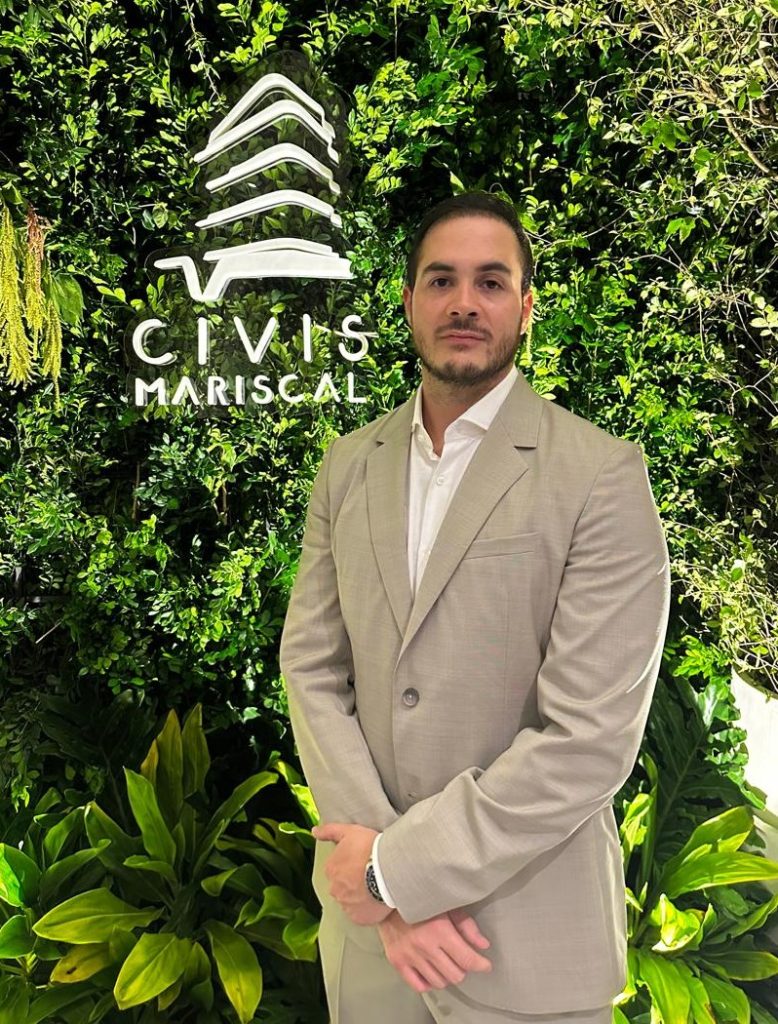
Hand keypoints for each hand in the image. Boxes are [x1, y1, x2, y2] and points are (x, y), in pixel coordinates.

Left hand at [312, 822, 391, 925]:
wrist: (388, 869)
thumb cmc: (369, 849)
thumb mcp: (349, 832)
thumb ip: (329, 831)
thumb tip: (314, 831)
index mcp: (330, 869)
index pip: (336, 869)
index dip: (350, 864)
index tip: (362, 861)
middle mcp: (335, 889)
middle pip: (343, 886)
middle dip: (353, 882)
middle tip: (370, 874)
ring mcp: (346, 905)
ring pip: (351, 901)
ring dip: (360, 896)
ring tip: (377, 886)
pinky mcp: (359, 918)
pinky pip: (361, 914)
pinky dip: (367, 909)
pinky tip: (378, 899)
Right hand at [376, 907, 491, 992]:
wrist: (386, 898)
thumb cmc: (420, 899)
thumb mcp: (447, 905)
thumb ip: (466, 925)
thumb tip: (483, 945)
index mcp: (439, 930)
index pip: (467, 959)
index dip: (480, 964)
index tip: (485, 964)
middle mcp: (425, 947)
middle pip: (455, 975)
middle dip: (463, 969)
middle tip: (462, 959)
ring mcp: (409, 956)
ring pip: (439, 982)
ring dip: (447, 975)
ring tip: (447, 963)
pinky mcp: (397, 962)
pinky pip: (418, 985)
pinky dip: (429, 982)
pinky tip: (432, 971)